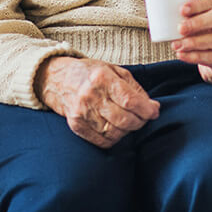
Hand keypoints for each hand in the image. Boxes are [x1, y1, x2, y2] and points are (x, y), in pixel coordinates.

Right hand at [34, 56, 159, 148]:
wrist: (57, 79)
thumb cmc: (89, 73)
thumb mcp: (114, 70)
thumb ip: (134, 88)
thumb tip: (153, 107)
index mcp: (102, 77)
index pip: (130, 100)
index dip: (146, 109)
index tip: (154, 111)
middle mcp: (90, 96)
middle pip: (124, 119)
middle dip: (140, 121)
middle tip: (143, 117)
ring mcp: (81, 112)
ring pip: (115, 132)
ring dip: (127, 130)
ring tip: (128, 121)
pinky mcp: (76, 126)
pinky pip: (102, 141)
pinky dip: (114, 138)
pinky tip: (115, 128)